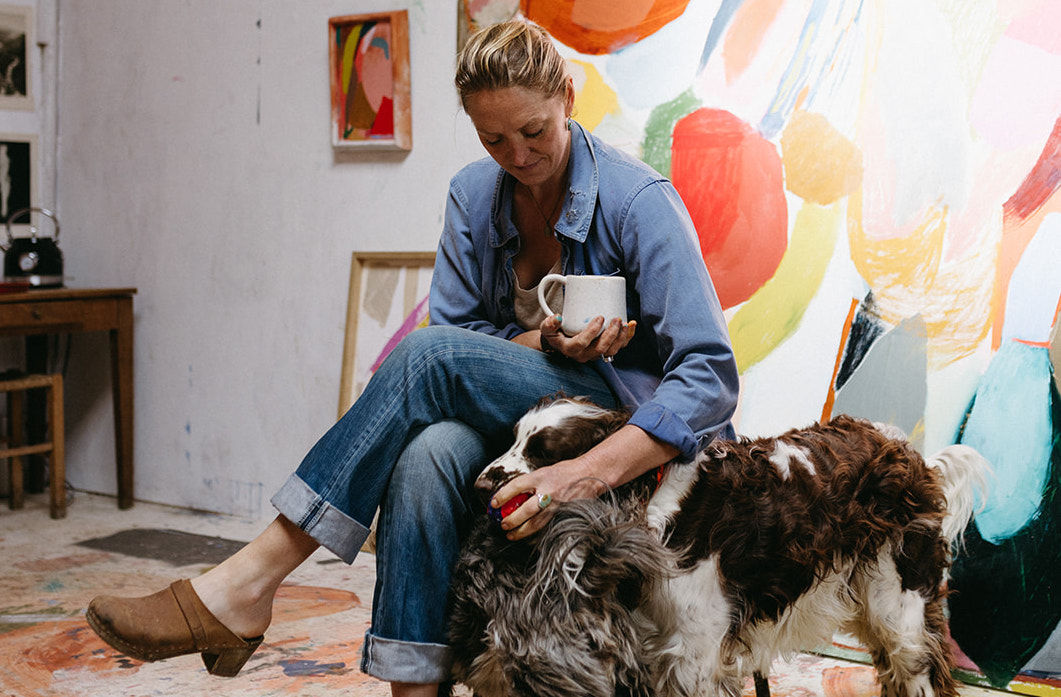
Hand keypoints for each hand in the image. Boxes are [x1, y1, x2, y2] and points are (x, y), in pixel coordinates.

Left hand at [489, 460, 604, 540]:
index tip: (493, 504)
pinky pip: (547, 526)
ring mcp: (557, 504)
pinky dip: (536, 533)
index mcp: (540, 477)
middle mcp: (548, 491)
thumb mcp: (545, 471)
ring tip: (511, 535)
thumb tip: (513, 495)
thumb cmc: (566, 471)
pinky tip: (528, 537)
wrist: (591, 474)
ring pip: (536, 523)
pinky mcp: (564, 513)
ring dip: (521, 531)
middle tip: (502, 525)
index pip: (516, 487)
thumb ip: (531, 483)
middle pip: (525, 510)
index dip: (502, 496)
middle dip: (511, 520)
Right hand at [539, 315, 636, 362]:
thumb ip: (549, 324)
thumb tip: (558, 317)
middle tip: (616, 319)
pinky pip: (617, 347)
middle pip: (600, 349)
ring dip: (621, 338)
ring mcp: (595, 354)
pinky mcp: (603, 351)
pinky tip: (631, 326)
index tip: (600, 317)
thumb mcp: (547, 329)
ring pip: (611, 351)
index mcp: (570, 349)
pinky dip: (626, 338)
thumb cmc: (555, 334)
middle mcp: (584, 355)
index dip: (592, 332)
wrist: (560, 343)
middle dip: (611, 335)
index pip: (582, 343)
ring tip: (625, 323)